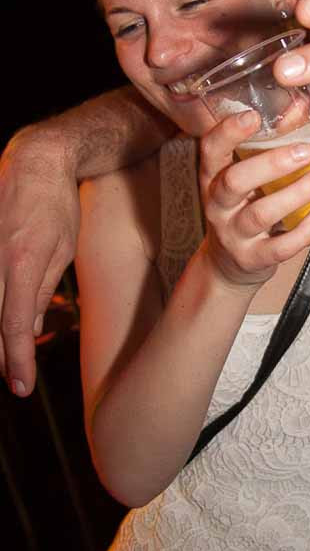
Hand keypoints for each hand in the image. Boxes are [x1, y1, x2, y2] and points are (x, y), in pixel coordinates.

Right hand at [0, 128, 80, 395]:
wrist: (34, 162)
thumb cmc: (57, 205)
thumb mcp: (62, 250)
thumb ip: (42, 292)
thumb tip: (28, 332)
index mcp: (23, 263)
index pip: (13, 326)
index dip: (16, 361)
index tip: (21, 388)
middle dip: (3, 357)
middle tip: (17, 380)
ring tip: (9, 356)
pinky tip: (3, 323)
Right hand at [198, 111, 309, 287]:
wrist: (228, 266)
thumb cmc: (243, 209)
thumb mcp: (247, 179)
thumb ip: (268, 148)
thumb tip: (300, 108)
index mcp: (214, 177)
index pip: (211, 150)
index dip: (228, 131)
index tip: (254, 116)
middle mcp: (219, 204)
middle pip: (235, 181)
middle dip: (271, 164)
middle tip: (306, 151)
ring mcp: (233, 234)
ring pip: (260, 214)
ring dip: (296, 194)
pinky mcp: (252, 258)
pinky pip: (278, 247)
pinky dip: (304, 231)